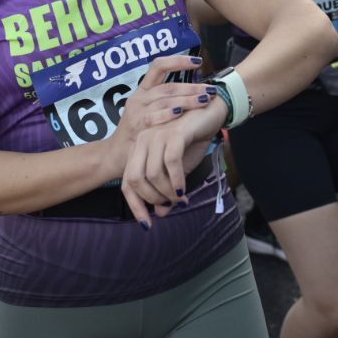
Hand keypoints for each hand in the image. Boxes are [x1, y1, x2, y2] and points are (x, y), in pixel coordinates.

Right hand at [111, 55, 213, 144]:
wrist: (116, 154)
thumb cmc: (138, 132)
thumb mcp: (148, 111)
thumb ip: (165, 101)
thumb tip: (192, 91)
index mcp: (143, 90)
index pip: (159, 66)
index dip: (178, 61)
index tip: (198, 61)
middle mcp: (139, 97)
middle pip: (168, 86)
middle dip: (192, 87)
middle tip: (210, 89)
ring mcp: (137, 111)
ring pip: (164, 100)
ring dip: (186, 99)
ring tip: (205, 100)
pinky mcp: (136, 126)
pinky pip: (153, 117)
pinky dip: (166, 114)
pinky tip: (180, 113)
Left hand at [120, 98, 227, 226]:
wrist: (211, 113)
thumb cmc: (192, 141)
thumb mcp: (178, 171)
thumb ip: (166, 190)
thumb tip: (160, 213)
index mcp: (139, 149)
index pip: (127, 183)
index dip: (135, 205)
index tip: (147, 224)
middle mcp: (143, 141)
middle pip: (134, 179)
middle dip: (152, 199)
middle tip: (170, 205)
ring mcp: (156, 135)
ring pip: (152, 174)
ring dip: (166, 192)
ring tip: (180, 197)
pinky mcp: (173, 133)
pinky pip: (170, 162)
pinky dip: (176, 180)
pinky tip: (183, 190)